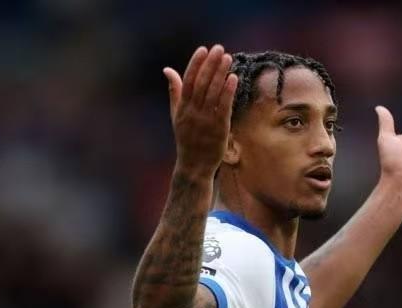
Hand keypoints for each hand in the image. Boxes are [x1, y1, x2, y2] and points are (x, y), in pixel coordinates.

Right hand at [163, 44, 238, 176]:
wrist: (194, 165)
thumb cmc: (186, 139)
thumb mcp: (177, 115)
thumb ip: (174, 92)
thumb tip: (168, 70)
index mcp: (182, 107)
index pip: (188, 81)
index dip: (196, 64)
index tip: (203, 49)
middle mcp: (193, 112)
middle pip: (202, 83)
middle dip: (210, 64)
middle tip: (219, 48)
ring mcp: (206, 120)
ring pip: (213, 92)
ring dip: (221, 74)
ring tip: (228, 58)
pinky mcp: (219, 128)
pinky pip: (223, 107)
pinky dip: (228, 92)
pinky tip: (233, 78)